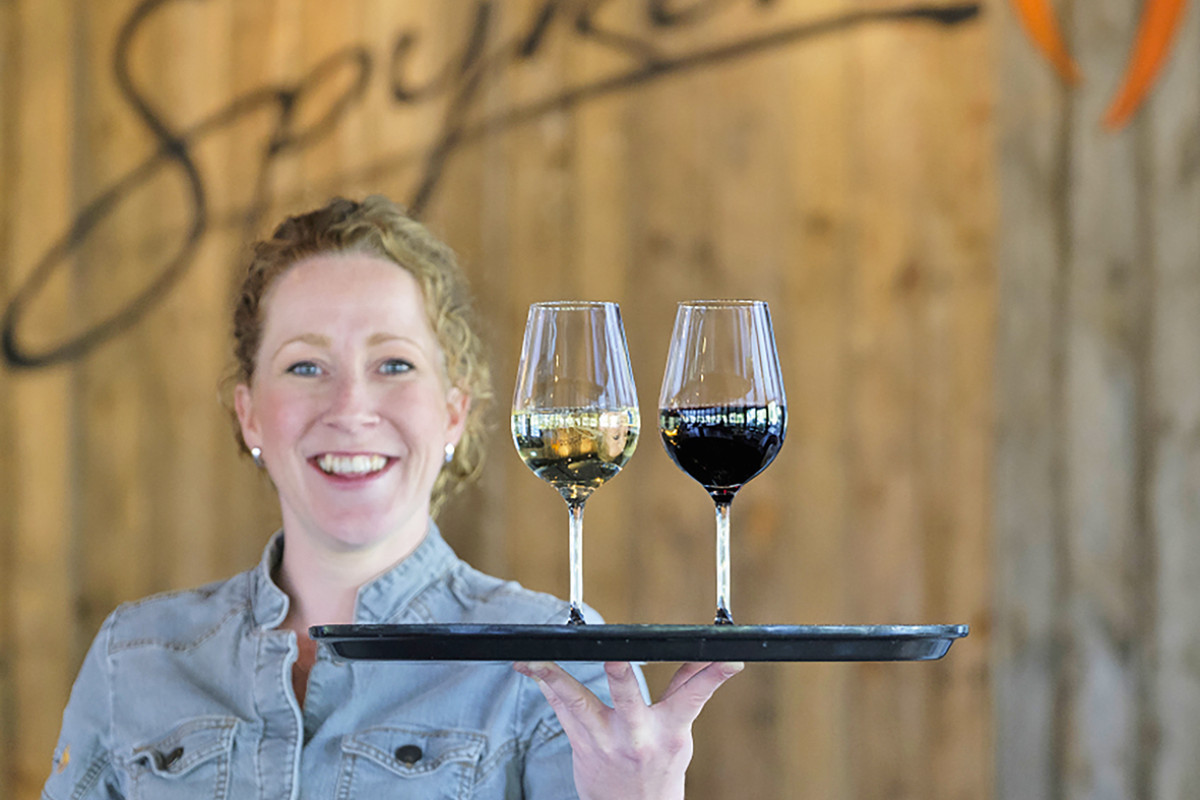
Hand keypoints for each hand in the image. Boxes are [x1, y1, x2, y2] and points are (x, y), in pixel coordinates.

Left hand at [513, 660, 742, 799]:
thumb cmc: (659, 767)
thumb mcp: (680, 734)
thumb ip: (688, 690)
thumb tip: (711, 655)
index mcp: (669, 733)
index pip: (693, 697)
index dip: (711, 676)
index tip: (727, 659)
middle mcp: (636, 737)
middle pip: (628, 700)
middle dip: (621, 678)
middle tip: (615, 658)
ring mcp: (604, 741)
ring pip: (577, 703)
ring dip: (554, 678)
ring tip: (535, 660)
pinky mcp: (580, 743)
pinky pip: (560, 707)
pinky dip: (547, 684)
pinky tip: (530, 666)